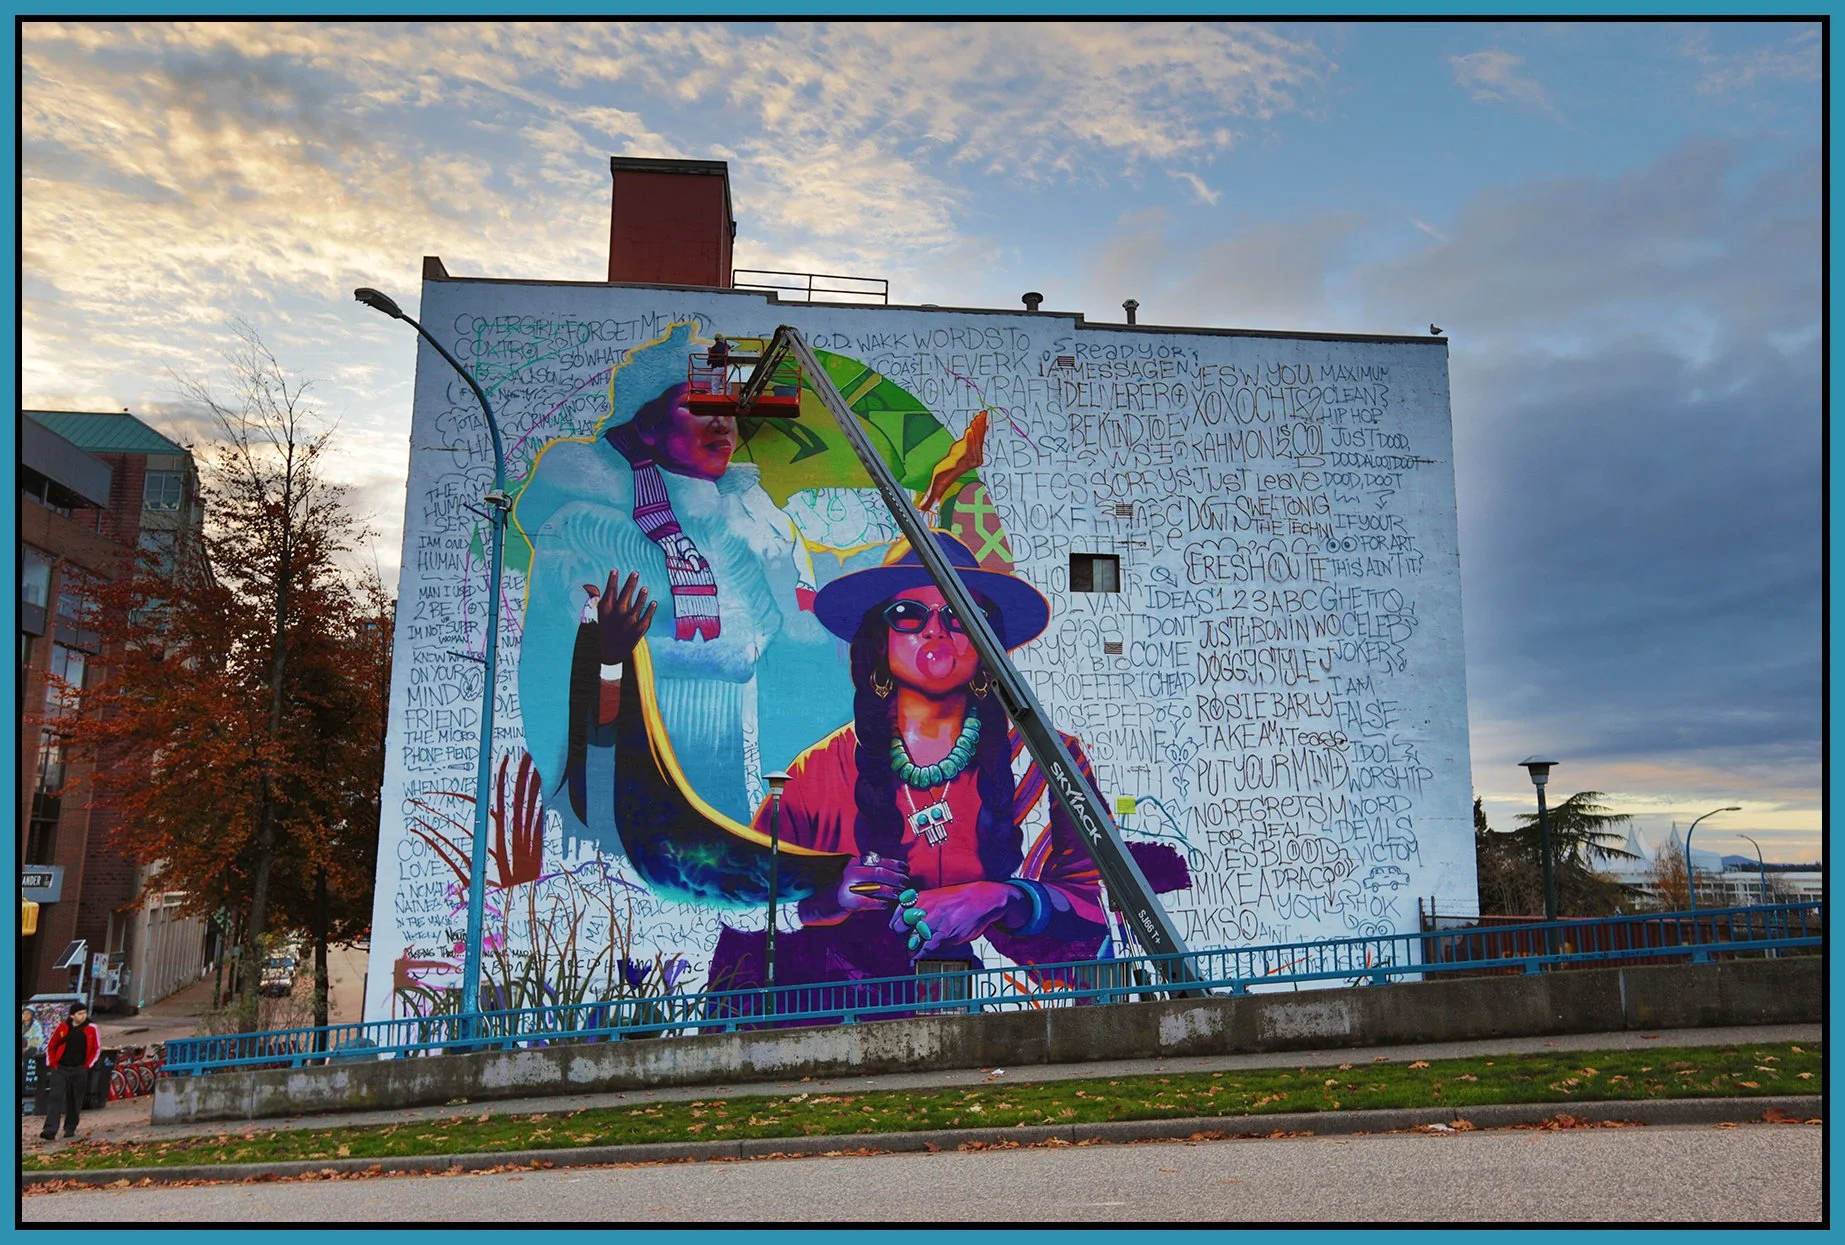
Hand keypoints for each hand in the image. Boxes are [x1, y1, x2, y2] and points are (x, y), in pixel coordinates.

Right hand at [597, 570, 656, 663]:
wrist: (607, 654)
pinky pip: (647, 618)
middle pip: (626, 594)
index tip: (615, 571)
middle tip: (635, 573)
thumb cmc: (601, 633)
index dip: (612, 579)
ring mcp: (629, 622)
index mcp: (605, 610)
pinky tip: (654, 603)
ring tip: (644, 588)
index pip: (610, 590)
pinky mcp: (638, 630)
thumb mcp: (596, 616)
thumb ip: (595, 600)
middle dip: (631, 583)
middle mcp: (618, 614)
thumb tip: (589, 586)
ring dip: (642, 596)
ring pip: (638, 605)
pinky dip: (651, 610)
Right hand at [835, 855, 909, 913]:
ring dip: (891, 891)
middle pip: (879, 872)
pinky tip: (885, 905)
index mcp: (856, 863)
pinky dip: (880, 903)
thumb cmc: (847, 890)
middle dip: (896, 878)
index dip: (895, 864)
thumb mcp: (857, 876)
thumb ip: (874, 872)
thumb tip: (899, 873)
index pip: (879, 861)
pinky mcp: (847, 901)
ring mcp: (849, 886)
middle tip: (906, 883)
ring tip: (899, 894)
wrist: (822, 904)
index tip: (906, 868)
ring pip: (876, 887)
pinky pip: (869, 902)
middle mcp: (852, 872)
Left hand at [890, 881, 1016, 956]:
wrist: (982, 899)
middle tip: (907, 943)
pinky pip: (924, 949)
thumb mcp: (937, 896)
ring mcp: (932, 921)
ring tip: (912, 954)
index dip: (897, 925)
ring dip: (910, 949)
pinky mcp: (942, 933)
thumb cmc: (961, 899)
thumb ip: (923, 907)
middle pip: (899, 928)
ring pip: (911, 940)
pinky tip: (916, 962)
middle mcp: (923, 909)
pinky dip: (918, 957)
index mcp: (920, 898)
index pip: (897, 914)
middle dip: (901, 938)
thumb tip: (912, 921)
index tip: (900, 932)